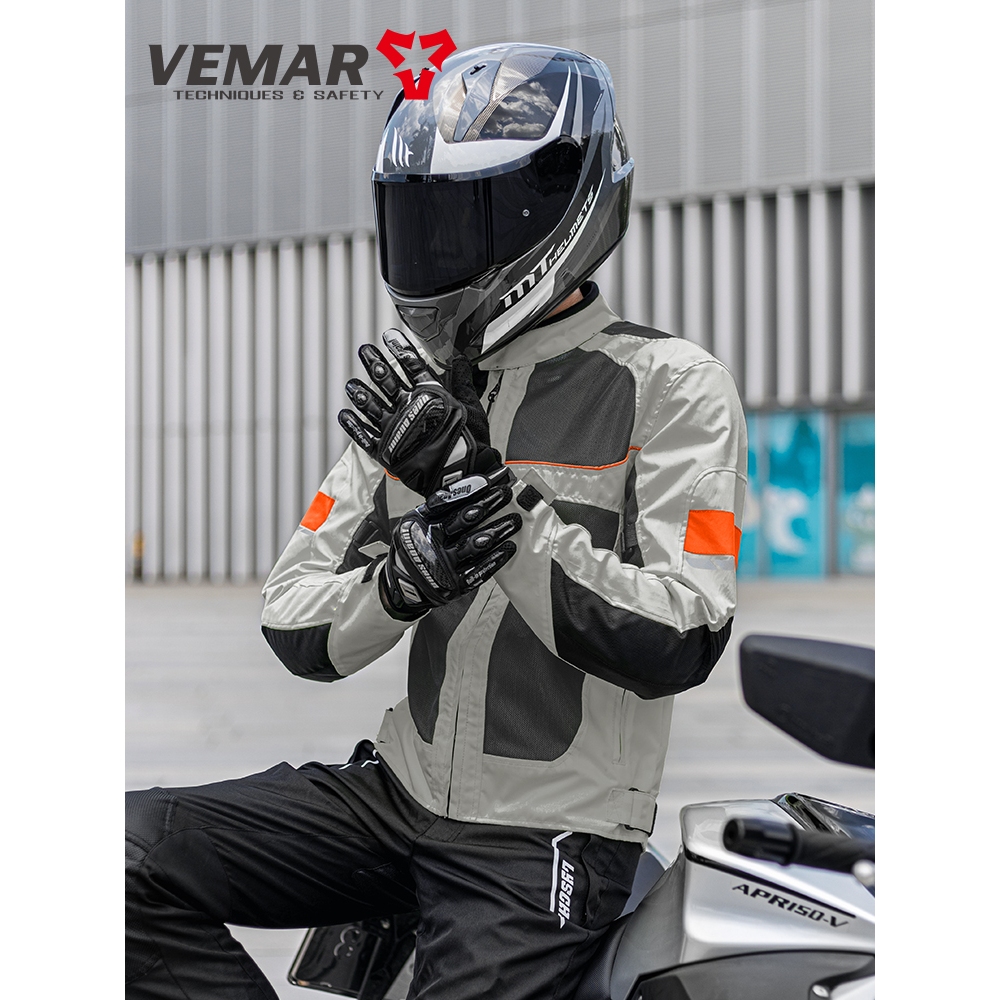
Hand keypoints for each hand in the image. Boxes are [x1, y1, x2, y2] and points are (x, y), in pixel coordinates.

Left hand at [338, 329, 501, 496]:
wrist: (461, 473)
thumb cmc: (468, 443)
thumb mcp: (470, 407)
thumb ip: (462, 382)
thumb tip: (460, 361)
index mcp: (429, 395)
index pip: (411, 366)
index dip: (400, 350)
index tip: (389, 336)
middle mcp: (407, 408)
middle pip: (385, 380)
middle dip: (373, 363)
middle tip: (365, 351)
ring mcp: (394, 428)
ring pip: (371, 405)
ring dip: (360, 393)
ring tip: (350, 385)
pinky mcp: (386, 450)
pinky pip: (364, 436)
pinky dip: (353, 426)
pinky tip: (344, 415)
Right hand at [378, 468, 521, 619]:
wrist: (401, 583)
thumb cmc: (417, 546)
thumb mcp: (417, 521)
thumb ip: (440, 506)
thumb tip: (478, 484)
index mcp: (422, 522)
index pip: (446, 501)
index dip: (468, 490)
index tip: (489, 481)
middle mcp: (430, 542)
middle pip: (463, 520)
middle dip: (487, 505)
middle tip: (505, 494)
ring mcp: (442, 564)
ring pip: (473, 545)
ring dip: (496, 531)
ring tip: (514, 521)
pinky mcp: (452, 584)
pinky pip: (476, 572)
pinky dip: (494, 560)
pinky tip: (509, 549)